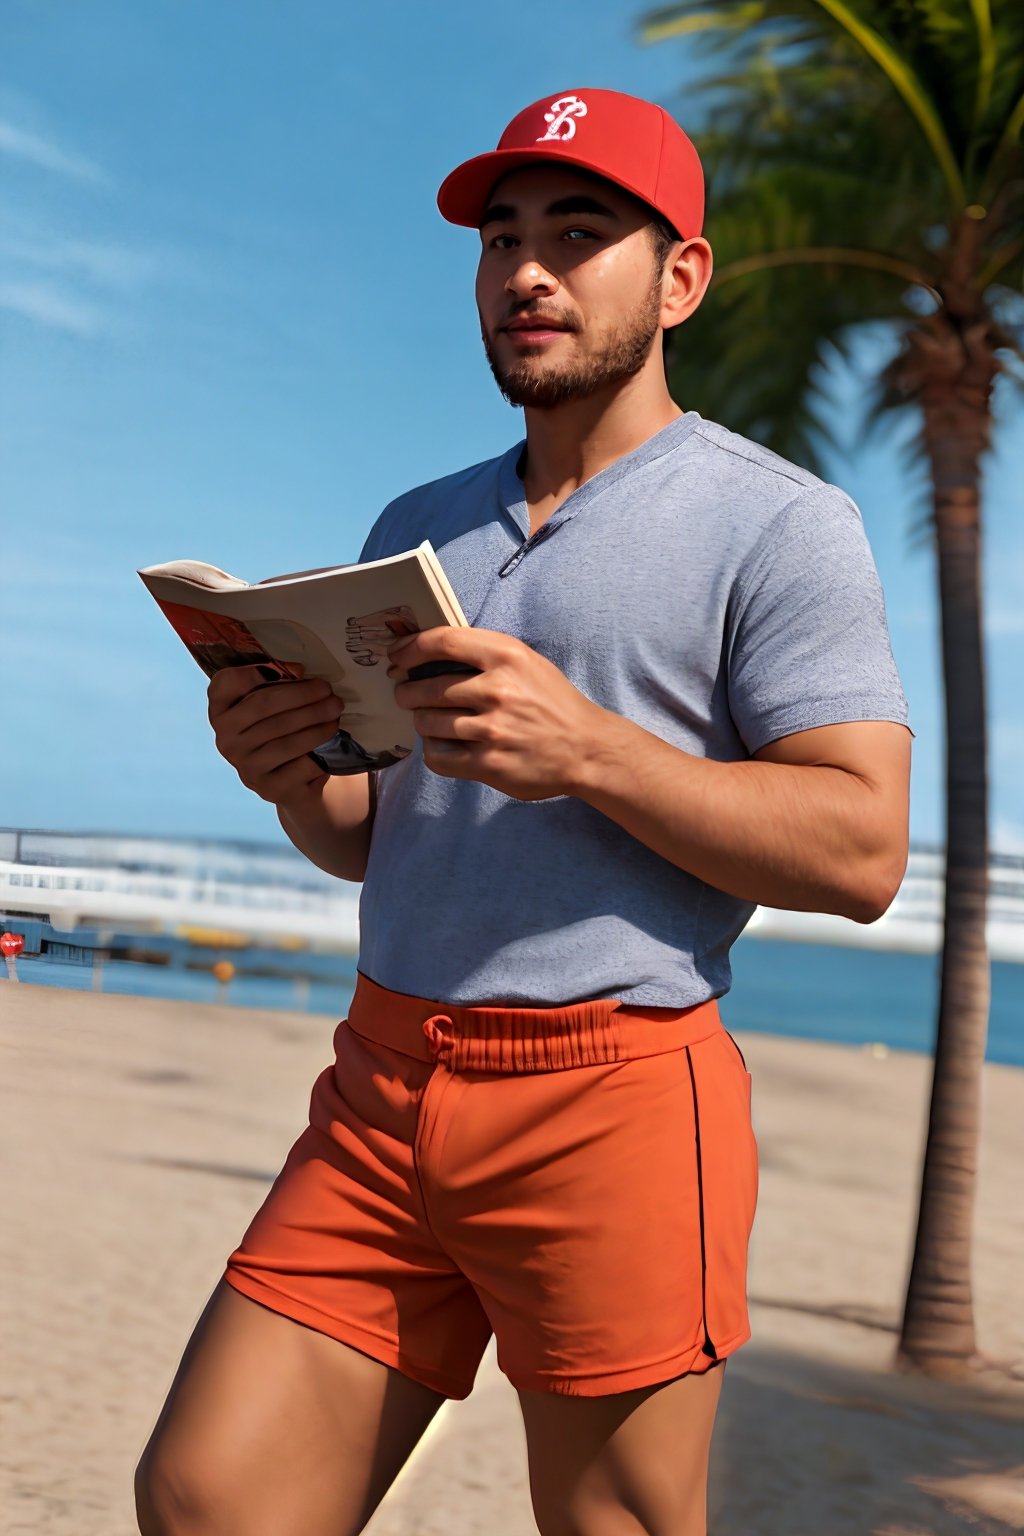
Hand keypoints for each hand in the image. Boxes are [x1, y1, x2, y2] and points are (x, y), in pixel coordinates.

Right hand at [207, 665, 343, 808]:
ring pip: (287, 738)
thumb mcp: (270, 705)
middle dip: (303, 696)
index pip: (228, 683)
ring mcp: (246, 767)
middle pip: (265, 707)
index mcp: (220, 712)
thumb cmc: (279, 731)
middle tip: (330, 693)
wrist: (289, 781)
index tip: (297, 668)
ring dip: (317, 722)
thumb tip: (297, 671)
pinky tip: (333, 738)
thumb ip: (274, 681)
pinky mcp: (269, 788)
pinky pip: (302, 764)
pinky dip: (321, 750)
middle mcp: (226, 740)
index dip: (257, 670)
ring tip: (335, 713)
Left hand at [388, 627, 608, 800]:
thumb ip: (484, 654)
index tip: (396, 656)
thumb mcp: (527, 662)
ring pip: (428, 723)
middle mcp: (498, 690)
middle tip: (406, 695)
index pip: (442, 642)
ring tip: (431, 721)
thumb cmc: (553, 702)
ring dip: (422, 722)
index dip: (410, 648)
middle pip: (426, 688)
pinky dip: (434, 751)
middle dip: (407, 692)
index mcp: (507, 656)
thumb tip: (427, 649)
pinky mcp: (490, 764)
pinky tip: (445, 745)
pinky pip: (438, 757)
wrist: (586, 748)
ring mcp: (493, 730)